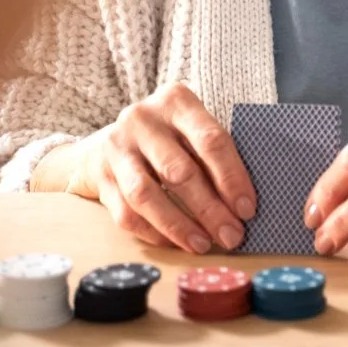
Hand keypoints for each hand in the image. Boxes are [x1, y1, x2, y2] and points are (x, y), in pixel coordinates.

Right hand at [64, 83, 255, 252]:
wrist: (107, 142)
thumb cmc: (168, 139)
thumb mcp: (192, 129)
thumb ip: (214, 155)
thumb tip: (244, 205)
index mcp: (176, 101)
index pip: (211, 141)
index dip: (232, 178)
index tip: (247, 209)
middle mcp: (143, 120)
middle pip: (179, 171)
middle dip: (210, 209)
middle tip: (231, 235)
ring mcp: (117, 148)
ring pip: (147, 195)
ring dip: (179, 226)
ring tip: (202, 245)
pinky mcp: (100, 176)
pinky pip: (126, 213)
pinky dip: (153, 233)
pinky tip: (175, 243)